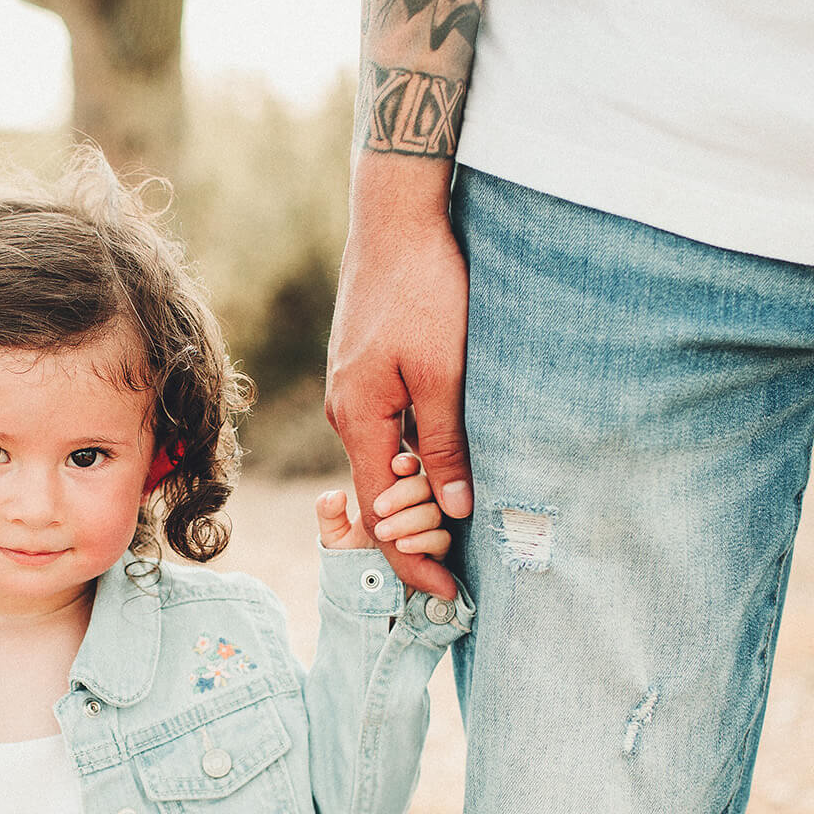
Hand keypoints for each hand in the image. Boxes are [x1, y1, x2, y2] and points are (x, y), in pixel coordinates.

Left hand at [318, 452, 451, 561]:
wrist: (364, 593)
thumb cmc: (351, 557)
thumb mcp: (334, 536)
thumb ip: (329, 514)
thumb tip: (335, 495)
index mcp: (393, 491)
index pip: (408, 467)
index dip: (406, 463)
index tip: (395, 466)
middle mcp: (416, 505)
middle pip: (425, 485)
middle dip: (404, 494)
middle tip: (379, 509)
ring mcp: (430, 527)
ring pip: (434, 512)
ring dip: (409, 520)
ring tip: (383, 533)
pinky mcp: (437, 551)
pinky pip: (442, 539)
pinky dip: (423, 540)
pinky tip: (402, 545)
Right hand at [325, 155, 470, 599]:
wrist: (396, 218)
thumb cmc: (423, 288)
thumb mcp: (445, 374)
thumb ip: (447, 444)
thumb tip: (455, 509)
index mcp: (358, 421)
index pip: (379, 517)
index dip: (411, 562)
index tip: (446, 595)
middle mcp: (347, 413)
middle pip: (381, 496)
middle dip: (420, 536)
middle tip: (466, 565)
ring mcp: (355, 391)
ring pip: (389, 462)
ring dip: (425, 494)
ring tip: (466, 520)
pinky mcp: (369, 371)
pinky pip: (392, 431)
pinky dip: (420, 456)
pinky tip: (452, 457)